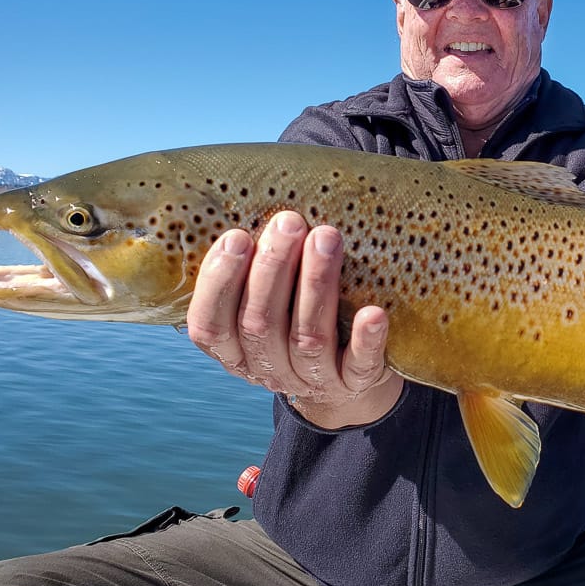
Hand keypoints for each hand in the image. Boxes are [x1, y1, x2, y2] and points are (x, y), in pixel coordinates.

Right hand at [186, 211, 402, 428]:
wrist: (348, 381)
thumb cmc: (298, 317)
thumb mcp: (268, 300)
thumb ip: (254, 267)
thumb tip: (254, 201)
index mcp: (234, 351)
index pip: (210, 325)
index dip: (219, 283)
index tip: (236, 236)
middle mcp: (268, 370)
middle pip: (260, 325)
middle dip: (273, 269)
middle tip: (289, 223)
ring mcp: (313, 381)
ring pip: (308, 338)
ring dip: (316, 285)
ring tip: (326, 237)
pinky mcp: (356, 384)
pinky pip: (359, 365)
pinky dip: (365, 339)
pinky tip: (374, 312)